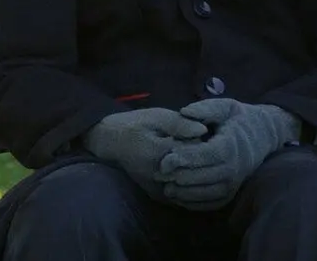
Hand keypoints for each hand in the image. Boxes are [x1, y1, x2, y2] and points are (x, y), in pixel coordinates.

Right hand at [80, 107, 207, 199]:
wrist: (113, 143)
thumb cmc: (136, 126)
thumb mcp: (157, 117)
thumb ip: (179, 124)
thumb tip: (203, 129)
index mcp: (159, 155)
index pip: (195, 151)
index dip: (201, 141)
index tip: (199, 132)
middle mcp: (160, 177)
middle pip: (196, 170)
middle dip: (201, 158)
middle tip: (199, 145)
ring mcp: (159, 191)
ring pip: (192, 185)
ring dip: (197, 172)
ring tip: (193, 157)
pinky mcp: (160, 198)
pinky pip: (184, 196)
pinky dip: (192, 185)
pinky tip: (191, 171)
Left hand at [155, 98, 300, 210]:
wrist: (263, 135)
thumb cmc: (239, 119)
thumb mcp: (225, 106)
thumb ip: (204, 109)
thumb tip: (184, 112)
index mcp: (231, 146)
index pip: (205, 156)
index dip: (184, 159)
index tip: (165, 160)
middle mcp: (234, 169)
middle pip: (203, 177)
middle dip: (179, 177)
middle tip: (159, 174)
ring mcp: (234, 184)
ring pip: (205, 194)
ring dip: (184, 193)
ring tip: (165, 187)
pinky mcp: (231, 194)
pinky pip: (210, 203)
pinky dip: (193, 203)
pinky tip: (178, 196)